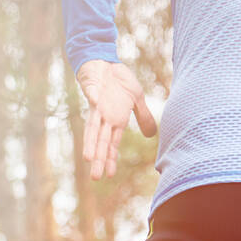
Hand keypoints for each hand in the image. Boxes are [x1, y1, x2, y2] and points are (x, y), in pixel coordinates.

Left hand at [76, 59, 157, 179]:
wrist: (104, 62)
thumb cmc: (119, 82)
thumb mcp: (136, 99)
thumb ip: (143, 117)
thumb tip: (152, 135)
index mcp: (115, 121)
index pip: (112, 144)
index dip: (111, 159)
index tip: (110, 175)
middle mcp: (104, 118)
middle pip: (101, 142)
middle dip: (99, 159)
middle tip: (96, 178)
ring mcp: (97, 106)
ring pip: (93, 127)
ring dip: (91, 141)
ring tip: (88, 158)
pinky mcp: (92, 90)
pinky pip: (93, 94)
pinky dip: (94, 97)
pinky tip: (95, 102)